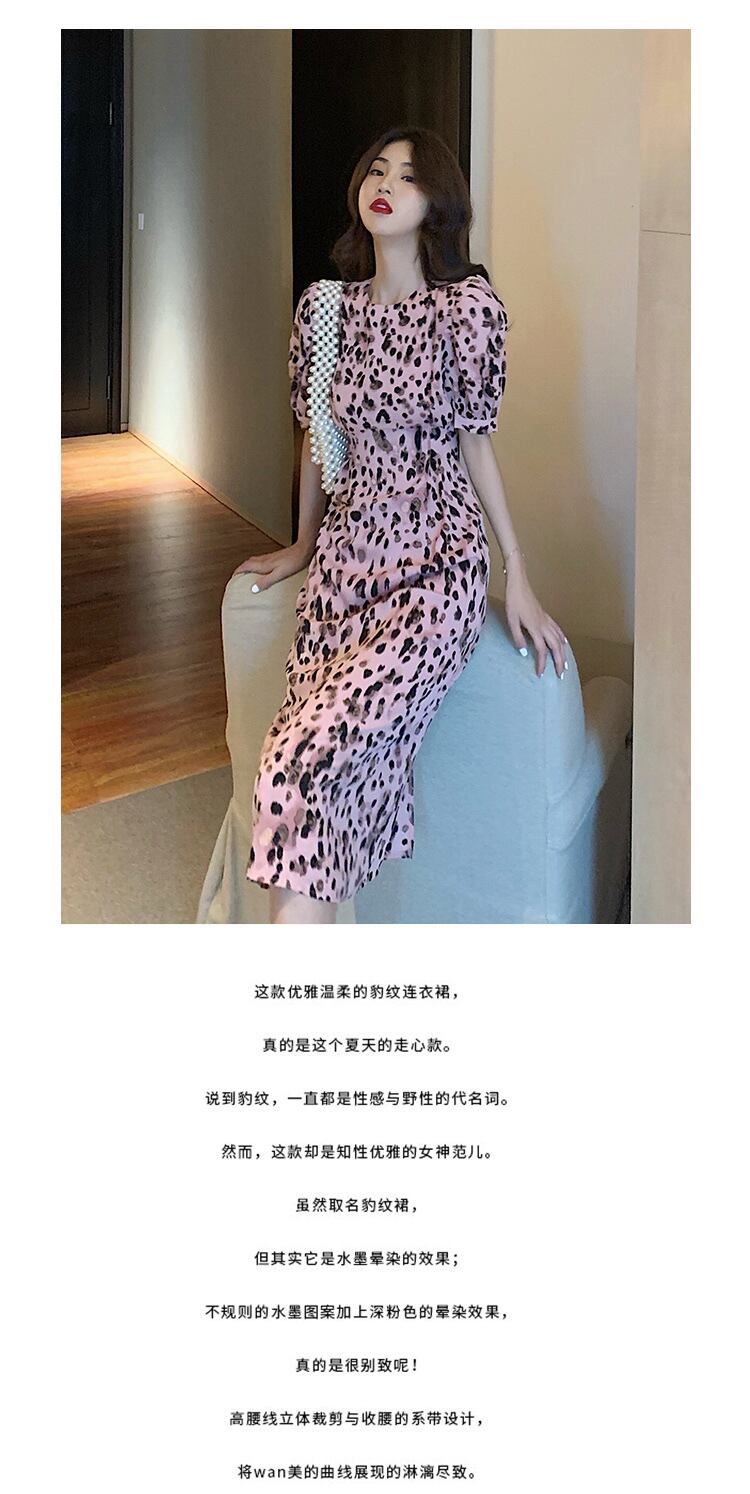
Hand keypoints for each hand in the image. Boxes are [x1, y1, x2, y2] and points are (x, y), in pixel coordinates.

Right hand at [231, 540, 313, 589]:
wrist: (303, 550)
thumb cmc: (293, 563)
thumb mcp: (279, 575)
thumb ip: (266, 581)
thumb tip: (253, 589)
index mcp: (263, 564)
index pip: (245, 566)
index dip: (237, 572)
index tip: (232, 578)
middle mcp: (264, 560)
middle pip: (248, 563)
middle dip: (241, 569)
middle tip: (237, 577)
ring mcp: (270, 557)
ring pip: (254, 561)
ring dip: (248, 566)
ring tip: (247, 574)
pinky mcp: (276, 557)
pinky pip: (261, 561)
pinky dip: (256, 565)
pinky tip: (262, 569)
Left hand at [504, 562, 566, 678]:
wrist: (518, 584)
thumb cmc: (513, 601)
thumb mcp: (511, 620)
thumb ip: (518, 637)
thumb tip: (524, 653)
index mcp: (535, 628)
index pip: (542, 650)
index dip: (542, 663)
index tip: (541, 674)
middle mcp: (544, 625)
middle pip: (555, 647)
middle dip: (559, 661)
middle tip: (561, 674)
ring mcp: (546, 620)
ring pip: (559, 639)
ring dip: (563, 653)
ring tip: (565, 664)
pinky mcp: (545, 616)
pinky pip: (558, 629)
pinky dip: (562, 638)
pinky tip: (564, 643)